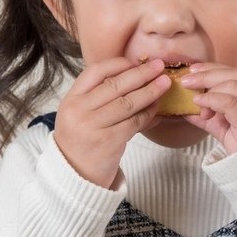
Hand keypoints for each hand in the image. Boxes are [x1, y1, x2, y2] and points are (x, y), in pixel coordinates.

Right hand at [53, 57, 170, 186]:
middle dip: (141, 73)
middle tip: (159, 66)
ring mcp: (93, 126)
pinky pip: (135, 122)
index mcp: (71, 99)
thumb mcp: (80, 114)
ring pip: (128, 102)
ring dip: (150, 91)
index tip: (136, 61)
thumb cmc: (82, 140)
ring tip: (165, 83)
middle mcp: (79, 110)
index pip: (95, 72)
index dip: (118, 64)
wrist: (75, 175)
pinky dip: (149, 113)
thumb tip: (135, 75)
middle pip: (115, 85)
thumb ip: (99, 96)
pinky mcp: (109, 141)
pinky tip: (158, 108)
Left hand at [178, 64, 236, 154]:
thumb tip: (185, 105)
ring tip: (195, 101)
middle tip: (187, 80)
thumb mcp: (226, 128)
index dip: (214, 68)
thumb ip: (209, 114)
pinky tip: (200, 103)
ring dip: (208, 89)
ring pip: (234, 86)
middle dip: (207, 74)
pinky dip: (212, 99)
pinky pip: (231, 104)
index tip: (194, 69)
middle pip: (236, 76)